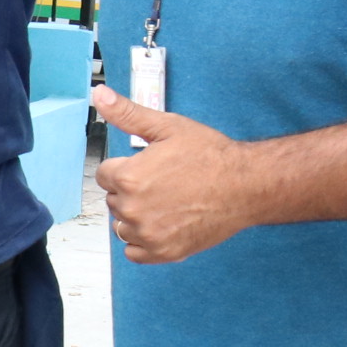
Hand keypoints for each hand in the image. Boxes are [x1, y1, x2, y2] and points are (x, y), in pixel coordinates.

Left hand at [90, 83, 257, 263]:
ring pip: (122, 225)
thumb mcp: (167, 127)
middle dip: (131, 191)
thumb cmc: (211, 156)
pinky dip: (144, 240)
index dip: (125, 168)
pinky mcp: (162, 252)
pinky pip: (134, 251)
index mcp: (128, 178)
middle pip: (113, 200)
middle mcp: (132, 210)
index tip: (148, 167)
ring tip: (167, 202)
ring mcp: (147, 234)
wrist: (247, 185)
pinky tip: (164, 223)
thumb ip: (127, 114)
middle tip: (164, 182)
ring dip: (136, 216)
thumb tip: (99, 95)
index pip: (104, 175)